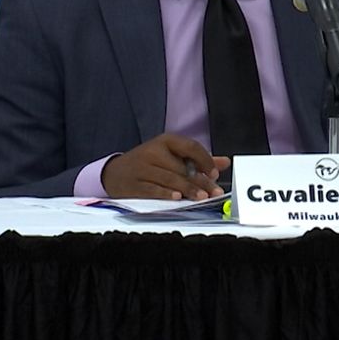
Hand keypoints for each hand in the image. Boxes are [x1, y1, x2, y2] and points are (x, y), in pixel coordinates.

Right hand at [101, 133, 230, 199]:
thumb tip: (225, 163)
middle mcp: (153, 151)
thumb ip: (197, 159)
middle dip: (200, 181)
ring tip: (201, 197)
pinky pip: (152, 189)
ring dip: (188, 189)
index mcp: (164, 141)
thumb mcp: (170, 156)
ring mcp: (142, 167)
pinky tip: (177, 198)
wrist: (114, 173)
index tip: (215, 173)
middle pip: (182, 167)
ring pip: (170, 179)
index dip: (204, 160)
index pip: (190, 147)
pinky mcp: (133, 183)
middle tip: (214, 192)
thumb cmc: (147, 164)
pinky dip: (166, 193)